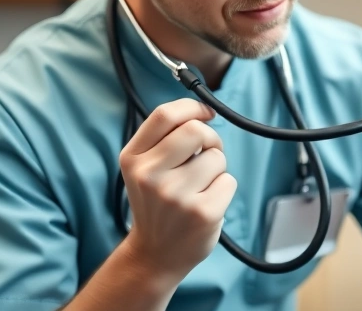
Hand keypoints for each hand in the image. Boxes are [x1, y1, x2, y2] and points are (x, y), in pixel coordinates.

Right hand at [118, 98, 236, 282]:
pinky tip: (206, 203)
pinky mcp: (201, 213)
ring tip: (200, 187)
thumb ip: (165, 139)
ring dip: (217, 168)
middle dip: (211, 138)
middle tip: (207, 153)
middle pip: (196, 130)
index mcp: (133, 159)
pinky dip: (224, 189)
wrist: (155, 255)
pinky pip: (229, 181)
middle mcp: (149, 176)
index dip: (192, 107)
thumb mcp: (144, 169)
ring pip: (217, 157)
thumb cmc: (157, 204)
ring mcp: (175, 196)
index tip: (206, 113)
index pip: (165, 115)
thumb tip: (204, 112)